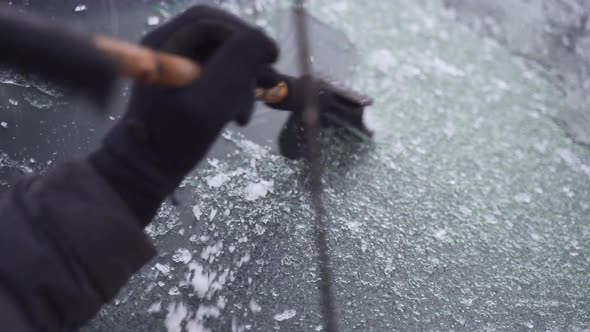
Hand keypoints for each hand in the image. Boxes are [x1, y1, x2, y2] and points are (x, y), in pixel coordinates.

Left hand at [89, 6, 277, 222]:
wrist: (146, 170)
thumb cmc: (174, 138)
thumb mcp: (211, 102)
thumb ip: (236, 63)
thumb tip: (262, 39)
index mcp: (164, 42)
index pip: (211, 20)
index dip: (245, 33)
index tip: (270, 56)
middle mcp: (166, 45)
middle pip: (217, 37)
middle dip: (246, 61)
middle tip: (267, 83)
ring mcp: (172, 64)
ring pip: (219, 57)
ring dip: (242, 80)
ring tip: (251, 107)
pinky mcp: (180, 82)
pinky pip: (213, 74)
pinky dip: (231, 91)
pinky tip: (238, 112)